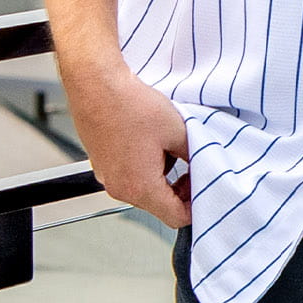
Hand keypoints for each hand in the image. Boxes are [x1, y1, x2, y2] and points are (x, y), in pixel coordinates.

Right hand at [60, 56, 193, 228]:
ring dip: (164, 176)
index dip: (197, 205)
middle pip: (160, 205)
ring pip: (146, 190)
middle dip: (181, 189)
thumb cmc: (130, 105)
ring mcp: (108, 177)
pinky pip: (130, 176)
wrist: (96, 85)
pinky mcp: (102, 165)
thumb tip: (204, 165)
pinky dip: (146, 167)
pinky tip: (152, 142)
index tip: (206, 188)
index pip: (176, 216)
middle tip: (194, 165)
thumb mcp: (178, 130)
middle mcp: (120, 188)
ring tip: (171, 147)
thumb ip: (195, 155)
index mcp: (140, 187)